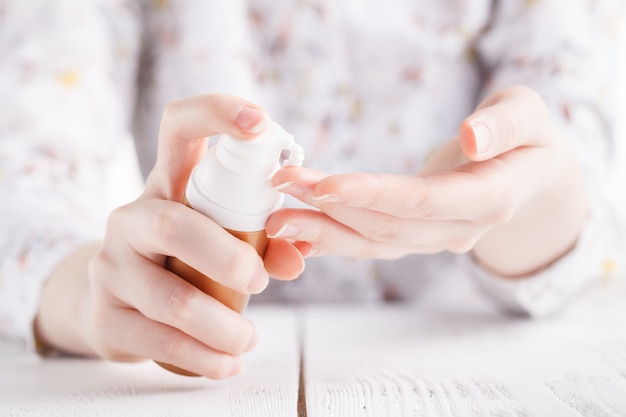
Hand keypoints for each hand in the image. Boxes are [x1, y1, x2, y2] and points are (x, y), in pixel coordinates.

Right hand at [35, 94, 303, 378]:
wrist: (116, 302)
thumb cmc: (182, 260)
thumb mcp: (220, 239)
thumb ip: (263, 241)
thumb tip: (295, 258)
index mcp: (167, 186)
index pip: (180, 128)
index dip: (216, 113)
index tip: (259, 121)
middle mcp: (131, 217)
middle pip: (173, 225)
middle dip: (225, 256)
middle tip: (259, 281)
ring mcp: (111, 266)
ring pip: (171, 298)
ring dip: (223, 325)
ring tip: (247, 339)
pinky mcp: (106, 315)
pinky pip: (158, 340)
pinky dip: (203, 357)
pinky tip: (225, 363)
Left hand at [266, 86, 587, 276]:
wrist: (531, 176)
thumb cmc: (529, 136)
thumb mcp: (530, 114)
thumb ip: (505, 125)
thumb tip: (470, 141)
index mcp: (491, 199)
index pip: (425, 202)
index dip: (374, 196)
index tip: (325, 184)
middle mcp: (459, 229)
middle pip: (387, 227)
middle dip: (331, 210)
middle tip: (280, 187)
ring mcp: (434, 240)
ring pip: (372, 243)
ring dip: (322, 229)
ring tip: (275, 215)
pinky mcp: (414, 238)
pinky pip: (369, 245)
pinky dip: (332, 241)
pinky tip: (294, 236)